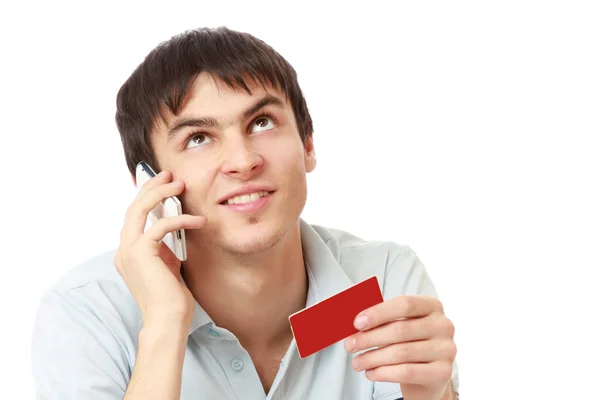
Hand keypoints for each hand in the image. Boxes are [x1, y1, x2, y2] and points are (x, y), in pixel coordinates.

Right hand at [114, 170, 205, 327]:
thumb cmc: (171, 297)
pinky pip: (159, 226)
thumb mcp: (168, 265)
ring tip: (179, 185)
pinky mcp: (140, 254)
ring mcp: (128, 251)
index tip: (163, 182)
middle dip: (151, 187)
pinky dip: (180, 219)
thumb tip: (175, 228)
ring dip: (160, 194)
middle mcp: (124, 250)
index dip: (147, 196)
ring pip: (139, 210)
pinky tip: (198, 220)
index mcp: (128, 252)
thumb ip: (165, 247)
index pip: (134, 216)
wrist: (168, 320)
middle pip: (133, 208)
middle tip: (170, 175)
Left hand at [344, 295, 455, 399]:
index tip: (357, 323)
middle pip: (401, 329)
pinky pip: (407, 372)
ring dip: (373, 358)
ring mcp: (446, 349)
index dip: (379, 313)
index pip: (405, 304)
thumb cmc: (410, 344)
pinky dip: (384, 373)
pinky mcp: (443, 372)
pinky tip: (371, 373)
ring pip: (401, 352)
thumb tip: (355, 325)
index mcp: (432, 306)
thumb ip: (383, 321)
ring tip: (357, 362)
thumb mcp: (401, 326)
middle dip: (370, 338)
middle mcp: (443, 325)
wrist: (429, 375)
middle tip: (350, 345)